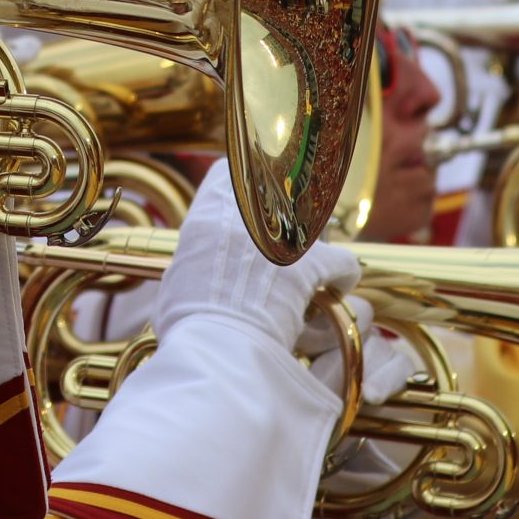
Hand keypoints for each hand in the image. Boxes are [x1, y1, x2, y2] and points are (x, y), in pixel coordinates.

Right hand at [152, 169, 361, 356]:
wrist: (216, 343)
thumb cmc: (187, 320)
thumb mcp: (176, 281)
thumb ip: (191, 262)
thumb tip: (194, 268)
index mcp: (207, 215)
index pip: (225, 176)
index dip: (238, 192)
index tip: (243, 210)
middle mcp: (247, 218)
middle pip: (274, 195)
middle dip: (279, 215)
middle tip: (279, 239)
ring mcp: (282, 240)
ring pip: (312, 223)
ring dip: (312, 242)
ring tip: (309, 264)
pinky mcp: (311, 266)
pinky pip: (342, 260)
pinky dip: (342, 274)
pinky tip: (338, 286)